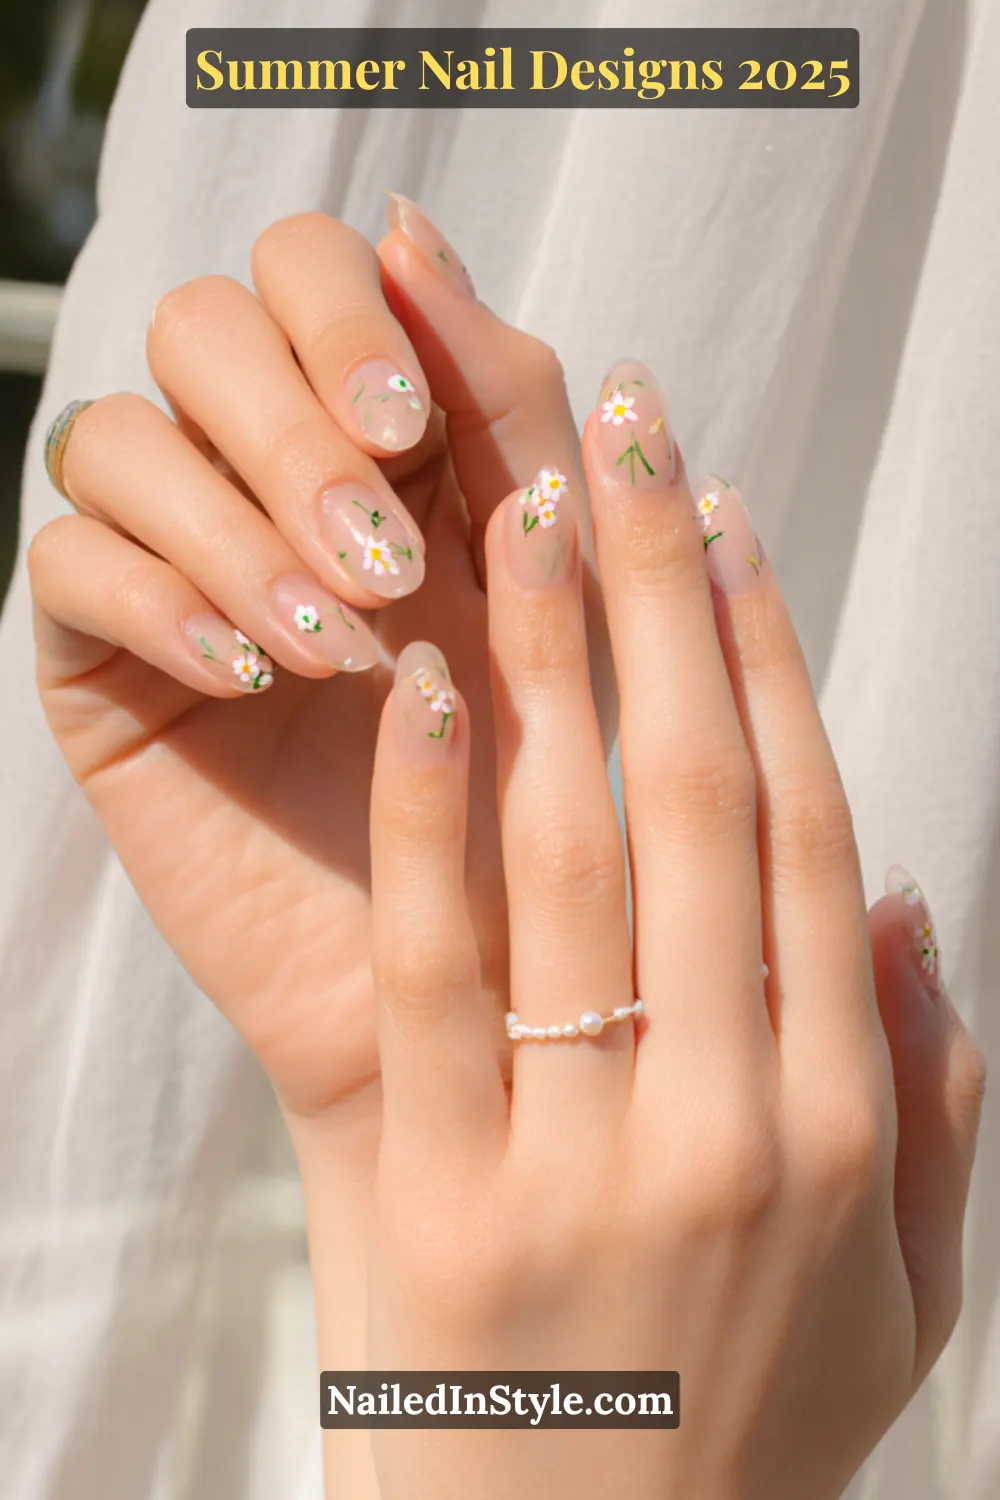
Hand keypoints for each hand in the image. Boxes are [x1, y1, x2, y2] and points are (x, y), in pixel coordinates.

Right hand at [28, 201, 608, 1120]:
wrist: (467, 960)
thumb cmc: (532, 763)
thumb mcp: (545, 570)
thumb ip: (505, 402)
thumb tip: (415, 225)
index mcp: (372, 426)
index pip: (309, 269)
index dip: (345, 319)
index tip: (408, 429)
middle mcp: (256, 468)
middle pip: (200, 328)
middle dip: (288, 432)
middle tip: (378, 559)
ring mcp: (166, 556)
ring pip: (118, 438)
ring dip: (234, 529)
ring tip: (336, 648)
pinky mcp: (99, 652)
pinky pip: (65, 564)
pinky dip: (161, 601)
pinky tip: (250, 676)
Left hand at [344, 366, 985, 1499]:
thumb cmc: (746, 1412)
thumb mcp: (905, 1285)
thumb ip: (931, 1092)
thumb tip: (911, 901)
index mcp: (835, 1118)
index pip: (809, 833)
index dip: (775, 661)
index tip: (729, 526)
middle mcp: (722, 1110)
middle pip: (702, 796)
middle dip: (667, 592)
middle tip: (633, 430)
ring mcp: (577, 1147)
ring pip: (573, 848)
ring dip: (548, 656)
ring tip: (524, 500)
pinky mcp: (436, 1185)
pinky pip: (430, 962)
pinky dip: (427, 812)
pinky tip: (415, 684)